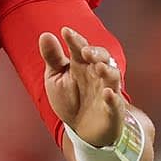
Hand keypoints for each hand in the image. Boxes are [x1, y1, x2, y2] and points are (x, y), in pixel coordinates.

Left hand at [40, 26, 123, 146]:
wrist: (81, 129)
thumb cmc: (70, 99)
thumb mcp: (56, 78)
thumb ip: (53, 58)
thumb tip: (45, 35)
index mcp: (82, 64)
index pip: (80, 47)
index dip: (75, 40)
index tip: (65, 32)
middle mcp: (97, 74)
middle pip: (103, 57)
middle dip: (96, 53)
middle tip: (85, 51)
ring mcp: (106, 90)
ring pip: (113, 76)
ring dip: (107, 71)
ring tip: (100, 67)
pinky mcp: (112, 109)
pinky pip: (115, 102)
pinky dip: (113, 98)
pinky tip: (107, 94)